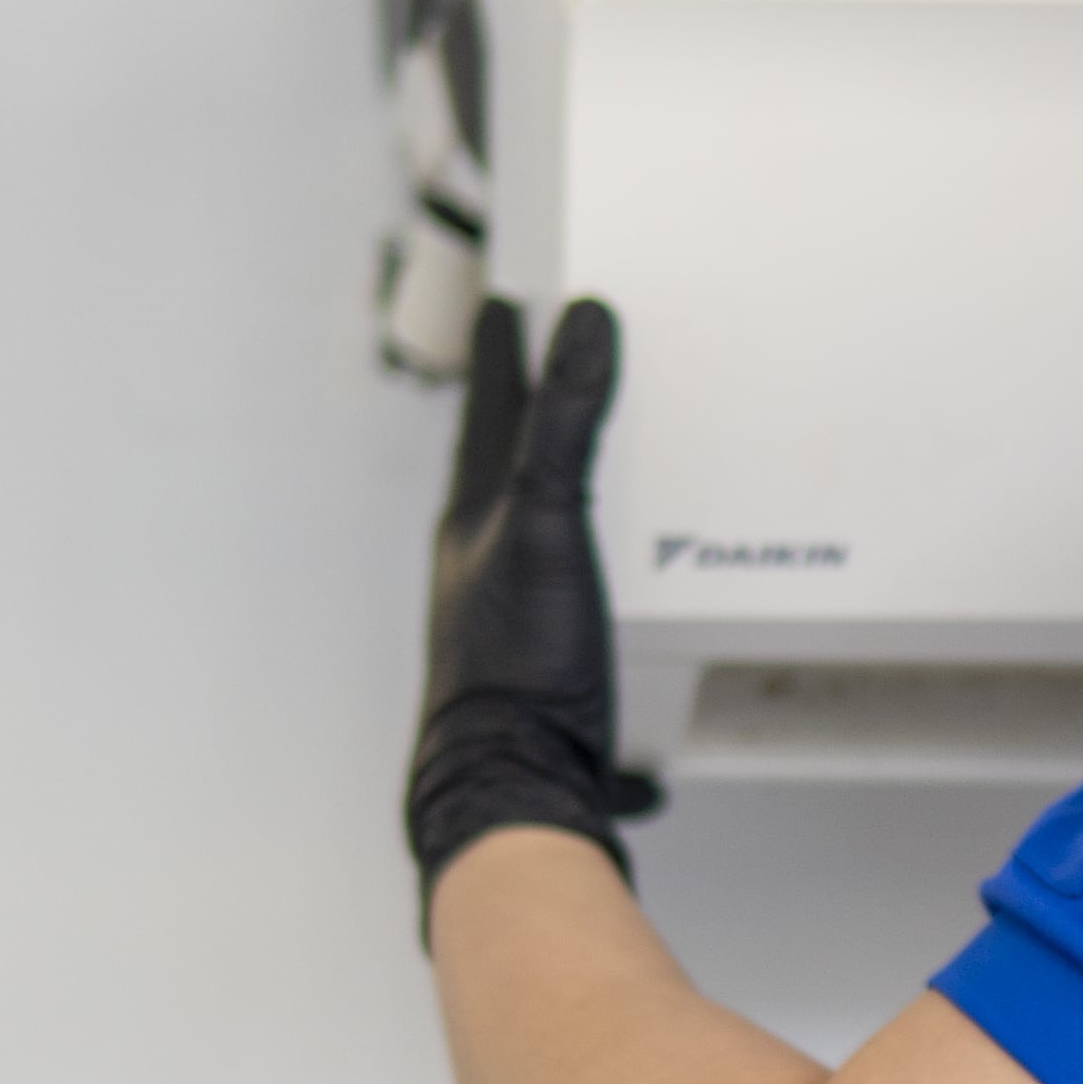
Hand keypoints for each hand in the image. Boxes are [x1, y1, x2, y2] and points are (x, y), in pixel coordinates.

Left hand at [406, 294, 661, 933]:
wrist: (514, 779)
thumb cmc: (517, 660)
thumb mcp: (549, 523)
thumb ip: (566, 423)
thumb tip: (581, 324)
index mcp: (473, 516)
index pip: (487, 410)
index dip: (499, 354)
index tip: (503, 305)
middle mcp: (482, 559)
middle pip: (500, 465)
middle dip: (518, 413)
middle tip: (531, 363)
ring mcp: (509, 611)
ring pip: (528, 527)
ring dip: (549, 486)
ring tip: (573, 455)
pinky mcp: (546, 657)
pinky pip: (564, 585)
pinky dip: (584, 560)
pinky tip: (609, 580)